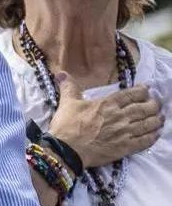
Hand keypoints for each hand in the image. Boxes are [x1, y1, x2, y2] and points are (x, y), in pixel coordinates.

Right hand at [48, 72, 163, 166]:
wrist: (67, 150)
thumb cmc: (67, 125)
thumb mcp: (67, 103)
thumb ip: (69, 87)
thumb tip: (61, 73)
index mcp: (108, 104)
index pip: (131, 94)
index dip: (142, 91)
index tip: (146, 89)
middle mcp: (120, 117)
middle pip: (145, 108)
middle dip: (153, 105)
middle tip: (156, 104)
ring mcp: (125, 133)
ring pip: (148, 124)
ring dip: (157, 120)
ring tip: (160, 117)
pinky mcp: (125, 148)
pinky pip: (145, 141)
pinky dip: (153, 137)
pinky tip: (156, 134)